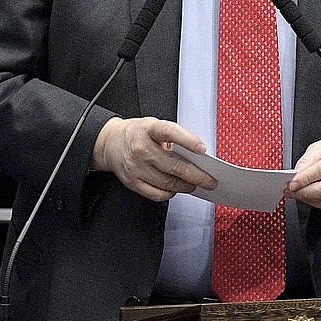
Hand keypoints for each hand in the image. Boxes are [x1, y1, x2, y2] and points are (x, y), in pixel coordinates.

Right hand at [90, 117, 217, 201]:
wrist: (111, 142)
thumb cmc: (138, 134)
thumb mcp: (155, 126)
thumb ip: (174, 137)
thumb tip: (197, 155)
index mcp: (149, 129)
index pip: (170, 133)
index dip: (188, 141)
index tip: (203, 150)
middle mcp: (141, 148)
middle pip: (174, 166)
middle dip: (197, 176)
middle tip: (209, 180)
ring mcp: (136, 167)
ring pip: (168, 183)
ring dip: (186, 186)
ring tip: (195, 184)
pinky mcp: (132, 182)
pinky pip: (157, 194)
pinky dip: (170, 193)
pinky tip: (176, 188)